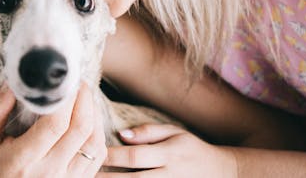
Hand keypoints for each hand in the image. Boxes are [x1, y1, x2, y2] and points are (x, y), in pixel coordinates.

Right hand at [0, 83, 105, 177]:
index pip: (54, 124)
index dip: (65, 98)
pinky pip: (98, 154)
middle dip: (84, 98)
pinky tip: (90, 119)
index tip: (63, 81)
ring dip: (95, 113)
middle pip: (80, 128)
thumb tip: (12, 86)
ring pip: (95, 141)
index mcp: (24, 160)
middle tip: (77, 82)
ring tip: (85, 97)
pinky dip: (98, 132)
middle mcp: (50, 172)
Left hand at [100, 124, 236, 177]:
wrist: (222, 173)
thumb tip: (121, 134)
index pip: (134, 157)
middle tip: (84, 174)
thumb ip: (148, 132)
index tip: (91, 153)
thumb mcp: (175, 132)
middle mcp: (170, 175)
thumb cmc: (191, 149)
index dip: (111, 156)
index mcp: (169, 154)